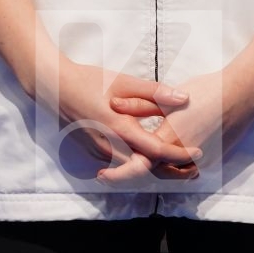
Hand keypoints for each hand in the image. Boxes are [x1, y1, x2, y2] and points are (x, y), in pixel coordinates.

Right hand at [44, 59, 203, 172]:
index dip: (179, 154)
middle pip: (147, 169)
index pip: (156, 149)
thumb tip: (183, 98)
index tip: (198, 152)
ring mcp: (100, 154)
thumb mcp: (124, 82)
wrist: (55, 88)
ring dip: (157, 170)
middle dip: (172, 171)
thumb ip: (154, 92)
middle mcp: (110, 147)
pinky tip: (151, 158)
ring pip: (134, 170)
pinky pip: (121, 166)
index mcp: (120, 128)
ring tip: (179, 165)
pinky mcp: (94, 154)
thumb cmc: (90, 81)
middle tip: (193, 168)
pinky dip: (139, 166)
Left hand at [97, 68, 253, 186]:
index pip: (137, 164)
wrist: (242, 95)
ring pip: (170, 173)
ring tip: (139, 161)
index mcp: (168, 140)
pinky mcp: (212, 161)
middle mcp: (182, 157)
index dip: (119, 172)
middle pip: (152, 171)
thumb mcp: (168, 96)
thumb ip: (139, 104)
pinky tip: (168, 158)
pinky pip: (187, 170)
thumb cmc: (206, 91)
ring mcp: (199, 162)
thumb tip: (113, 105)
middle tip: (114, 168)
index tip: (103, 174)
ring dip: (155, 169)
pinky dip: (174, 167)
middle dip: (134, 171)